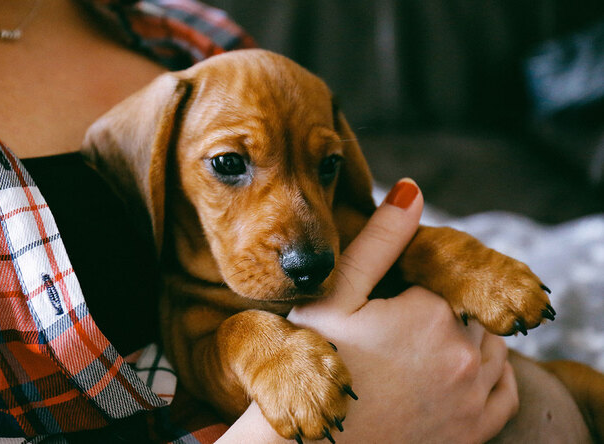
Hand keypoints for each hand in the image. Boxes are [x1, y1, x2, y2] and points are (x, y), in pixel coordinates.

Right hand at [218, 179, 517, 442]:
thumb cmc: (314, 364)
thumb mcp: (336, 296)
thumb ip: (379, 241)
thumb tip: (413, 189)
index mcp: (432, 314)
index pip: (446, 277)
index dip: (417, 284)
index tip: (388, 301)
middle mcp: (464, 355)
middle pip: (471, 309)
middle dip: (442, 308)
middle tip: (399, 324)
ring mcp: (473, 397)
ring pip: (493, 344)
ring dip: (469, 335)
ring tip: (423, 343)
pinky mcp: (473, 431)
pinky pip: (505, 390)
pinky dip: (493, 373)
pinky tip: (464, 368)